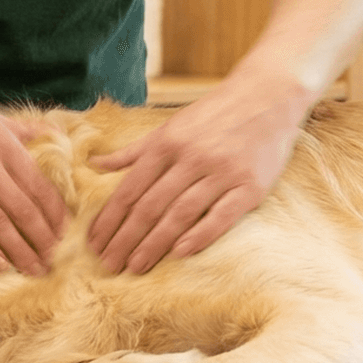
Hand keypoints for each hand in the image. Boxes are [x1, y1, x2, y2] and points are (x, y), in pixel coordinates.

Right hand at [0, 92, 66, 275]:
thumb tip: (55, 133)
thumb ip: (23, 129)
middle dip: (42, 238)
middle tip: (55, 260)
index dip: (54, 212)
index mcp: (2, 142)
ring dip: (19, 249)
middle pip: (22, 208)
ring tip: (34, 268)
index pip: (38, 184)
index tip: (65, 233)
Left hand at [86, 71, 313, 273]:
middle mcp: (191, 157)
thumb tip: (94, 165)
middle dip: (125, 239)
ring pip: (180, 214)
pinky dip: (200, 235)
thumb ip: (134, 151)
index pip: (129, 189)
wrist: (268, 95)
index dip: (109, 219)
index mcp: (166, 143)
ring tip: (136, 267)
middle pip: (150, 206)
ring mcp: (222, 172)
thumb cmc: (214, 115)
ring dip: (155, 244)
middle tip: (109, 265)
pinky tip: (180, 253)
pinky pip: (222, 215)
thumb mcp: (170, 126)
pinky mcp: (250, 186)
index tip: (94, 243)